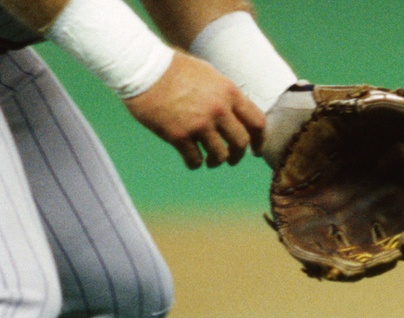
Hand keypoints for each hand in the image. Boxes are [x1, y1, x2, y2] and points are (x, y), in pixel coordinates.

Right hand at [123, 52, 265, 168]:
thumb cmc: (174, 68)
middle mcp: (218, 110)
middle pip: (241, 143)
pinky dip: (195, 163)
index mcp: (229, 92)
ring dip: (216, 161)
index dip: (259, 139)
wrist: (144, 69)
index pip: (257, 122)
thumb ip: (225, 93)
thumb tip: (236, 112)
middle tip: (232, 158)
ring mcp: (199, 124)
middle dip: (238, 154)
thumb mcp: (209, 74)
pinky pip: (195, 160)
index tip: (256, 149)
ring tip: (210, 160)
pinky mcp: (179, 136)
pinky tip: (192, 160)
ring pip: (220, 155)